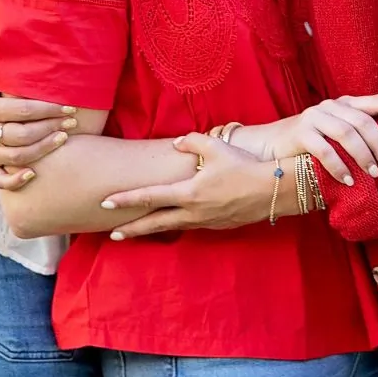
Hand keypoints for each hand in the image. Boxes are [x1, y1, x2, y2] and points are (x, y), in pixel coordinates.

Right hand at [0, 77, 78, 190]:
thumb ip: (9, 71)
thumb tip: (38, 54)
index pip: (22, 110)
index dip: (49, 109)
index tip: (70, 107)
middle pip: (22, 135)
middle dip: (51, 128)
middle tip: (72, 122)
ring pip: (17, 157)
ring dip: (43, 149)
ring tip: (63, 138)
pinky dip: (15, 181)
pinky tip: (34, 174)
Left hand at [99, 133, 282, 238]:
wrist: (272, 190)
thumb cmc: (243, 166)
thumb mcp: (215, 146)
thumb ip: (191, 142)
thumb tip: (176, 142)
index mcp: (188, 193)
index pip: (150, 197)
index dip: (126, 200)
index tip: (106, 204)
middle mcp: (193, 212)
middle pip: (155, 223)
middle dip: (133, 229)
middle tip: (112, 234)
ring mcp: (205, 221)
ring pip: (173, 227)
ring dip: (153, 229)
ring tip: (137, 231)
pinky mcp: (218, 225)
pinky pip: (191, 225)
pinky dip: (177, 225)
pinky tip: (174, 222)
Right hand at [230, 96, 377, 182]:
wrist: (269, 145)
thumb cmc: (312, 145)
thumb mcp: (337, 136)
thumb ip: (359, 137)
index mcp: (346, 104)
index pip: (377, 100)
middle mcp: (332, 106)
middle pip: (364, 121)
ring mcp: (315, 116)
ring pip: (346, 133)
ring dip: (363, 156)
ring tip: (374, 175)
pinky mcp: (300, 132)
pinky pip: (324, 149)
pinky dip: (339, 167)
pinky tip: (349, 181)